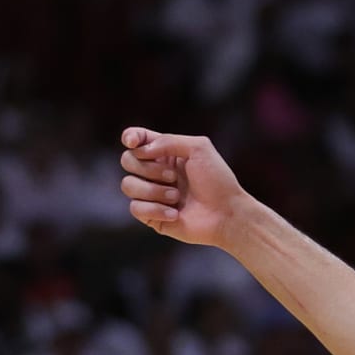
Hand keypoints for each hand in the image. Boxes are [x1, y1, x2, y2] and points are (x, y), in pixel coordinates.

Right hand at [119, 127, 249, 246]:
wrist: (227, 214)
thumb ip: (168, 140)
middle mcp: (155, 172)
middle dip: (149, 168)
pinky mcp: (152, 216)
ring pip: (128, 185)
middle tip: (174, 177)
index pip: (136, 140)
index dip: (130, 138)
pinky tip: (175, 213)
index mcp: (165, 153)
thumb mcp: (199, 148)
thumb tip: (140, 150)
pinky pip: (135, 208)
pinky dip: (155, 209)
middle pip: (127, 161)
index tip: (134, 142)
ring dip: (153, 190)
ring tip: (177, 196)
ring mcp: (152, 195)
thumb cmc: (217, 180)